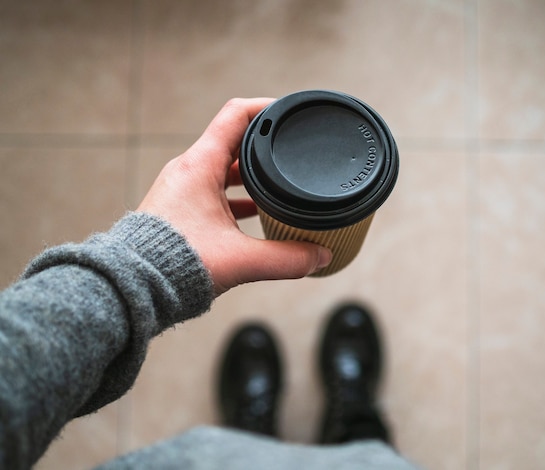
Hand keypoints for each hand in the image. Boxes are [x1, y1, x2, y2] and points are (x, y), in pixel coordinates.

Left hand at [138, 98, 331, 295]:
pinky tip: (255, 213)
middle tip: (291, 150)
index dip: (265, 107)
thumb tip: (320, 257)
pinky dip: (235, 195)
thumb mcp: (240, 260)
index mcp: (200, 166)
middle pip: (233, 142)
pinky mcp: (178, 209)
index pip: (235, 115)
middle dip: (265, 146)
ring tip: (278, 183)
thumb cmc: (173, 265)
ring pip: (223, 169)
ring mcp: (181, 189)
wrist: (134, 286)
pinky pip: (213, 191)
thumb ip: (286, 259)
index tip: (289, 111)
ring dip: (250, 174)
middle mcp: (187, 171)